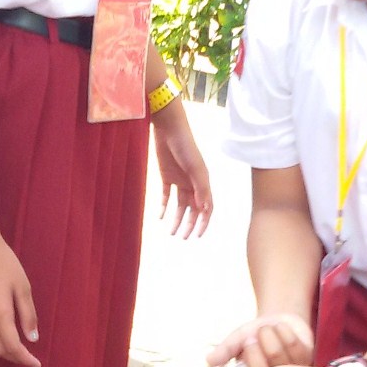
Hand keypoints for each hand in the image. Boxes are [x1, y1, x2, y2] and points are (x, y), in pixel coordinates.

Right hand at [0, 228, 39, 366]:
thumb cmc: (3, 262)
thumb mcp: (22, 286)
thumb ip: (28, 314)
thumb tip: (32, 338)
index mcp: (0, 314)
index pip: (13, 347)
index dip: (25, 359)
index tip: (36, 365)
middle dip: (15, 357)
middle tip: (29, 358)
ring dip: (4, 350)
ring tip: (18, 349)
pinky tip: (3, 334)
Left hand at [151, 107, 212, 238]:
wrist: (169, 129)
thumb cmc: (185, 147)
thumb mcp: (195, 169)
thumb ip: (201, 188)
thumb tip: (205, 210)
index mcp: (203, 182)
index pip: (206, 207)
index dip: (203, 222)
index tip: (197, 235)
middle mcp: (193, 183)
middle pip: (193, 209)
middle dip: (189, 224)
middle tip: (182, 237)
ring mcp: (180, 180)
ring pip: (179, 205)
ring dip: (176, 219)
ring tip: (171, 232)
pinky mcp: (166, 176)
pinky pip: (166, 195)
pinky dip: (164, 206)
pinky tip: (160, 217)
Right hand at [208, 312, 314, 366]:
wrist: (277, 321)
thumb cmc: (255, 335)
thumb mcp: (237, 340)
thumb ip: (225, 350)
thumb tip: (208, 360)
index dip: (249, 355)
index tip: (247, 339)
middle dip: (260, 343)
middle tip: (256, 333)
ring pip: (280, 355)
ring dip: (271, 334)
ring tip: (267, 329)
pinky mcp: (307, 361)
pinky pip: (295, 345)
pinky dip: (284, 330)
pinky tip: (281, 327)